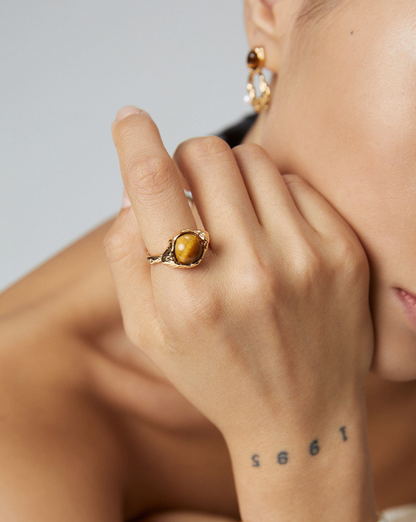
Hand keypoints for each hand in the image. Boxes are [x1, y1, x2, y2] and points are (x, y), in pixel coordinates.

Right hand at [105, 106, 372, 438]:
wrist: (300, 421)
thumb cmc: (217, 376)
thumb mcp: (150, 334)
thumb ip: (126, 258)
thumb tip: (133, 192)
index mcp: (189, 296)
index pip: (153, 186)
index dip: (134, 140)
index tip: (129, 118)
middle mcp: (249, 272)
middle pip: (209, 155)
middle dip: (188, 158)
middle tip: (189, 185)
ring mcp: (303, 259)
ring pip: (255, 160)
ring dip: (231, 175)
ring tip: (231, 214)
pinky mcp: (342, 253)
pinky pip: (296, 185)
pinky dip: (272, 196)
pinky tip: (271, 233)